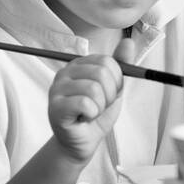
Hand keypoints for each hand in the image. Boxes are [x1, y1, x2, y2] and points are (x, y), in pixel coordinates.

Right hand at [47, 39, 136, 163]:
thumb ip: (121, 65)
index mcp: (79, 64)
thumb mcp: (114, 87)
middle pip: (101, 73)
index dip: (116, 80)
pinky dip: (92, 113)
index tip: (108, 93)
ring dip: (100, 106)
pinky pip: (85, 103)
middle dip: (109, 94)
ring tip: (91, 112)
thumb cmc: (97, 113)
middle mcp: (65, 72)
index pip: (107, 61)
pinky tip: (83, 118)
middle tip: (99, 105)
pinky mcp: (55, 107)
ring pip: (94, 89)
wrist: (84, 141)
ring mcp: (57, 89)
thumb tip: (128, 42)